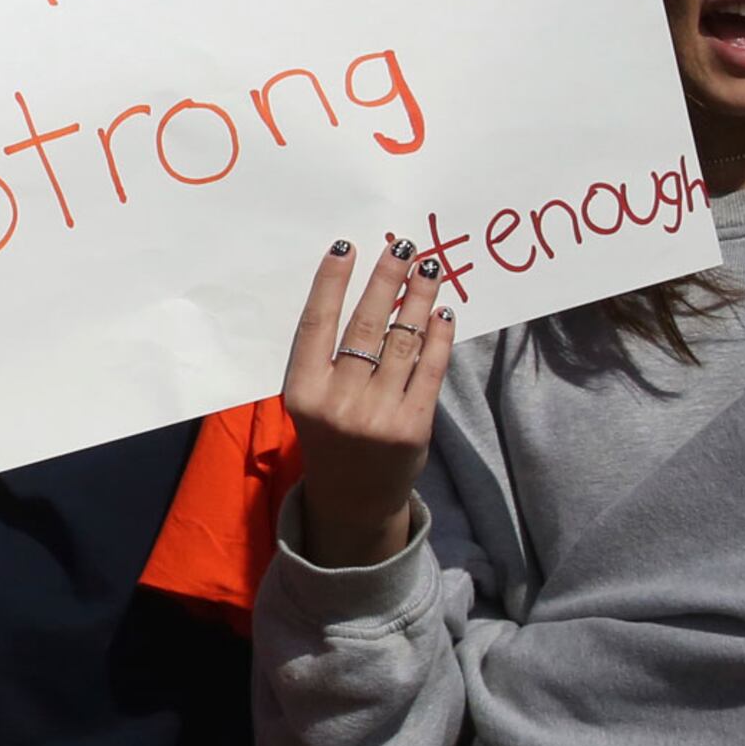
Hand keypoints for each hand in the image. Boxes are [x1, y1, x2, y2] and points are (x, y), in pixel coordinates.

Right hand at [281, 236, 454, 567]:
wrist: (353, 498)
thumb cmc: (330, 437)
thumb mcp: (311, 401)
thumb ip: (327, 358)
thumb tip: (364, 294)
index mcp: (302, 392)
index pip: (316, 325)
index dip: (330, 283)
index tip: (346, 247)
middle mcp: (337, 402)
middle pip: (364, 326)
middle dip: (386, 280)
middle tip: (403, 247)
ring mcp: (377, 415)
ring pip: (402, 342)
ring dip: (418, 299)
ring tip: (428, 271)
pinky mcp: (412, 425)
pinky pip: (429, 369)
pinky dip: (438, 336)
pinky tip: (442, 312)